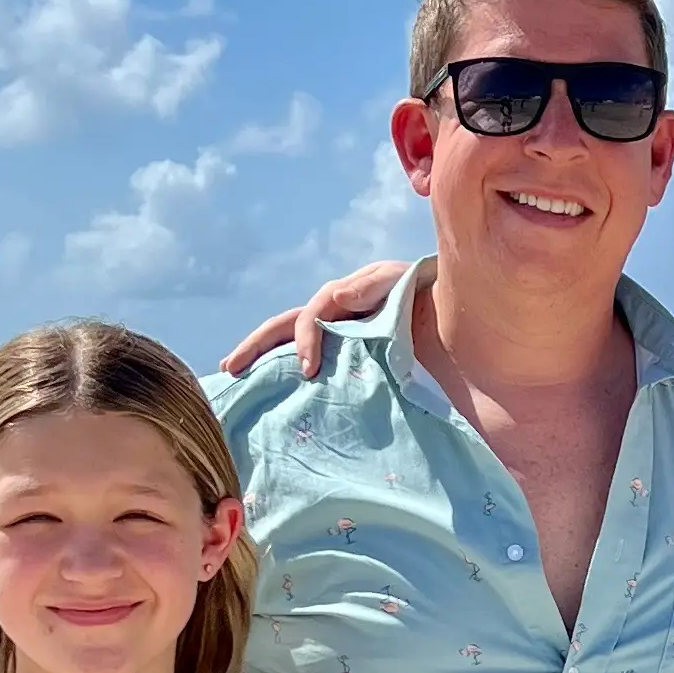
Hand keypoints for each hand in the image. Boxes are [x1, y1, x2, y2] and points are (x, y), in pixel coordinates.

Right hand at [217, 260, 414, 378]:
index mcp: (338, 299)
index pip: (310, 319)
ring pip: (287, 344)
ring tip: (235, 377)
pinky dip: (285, 373)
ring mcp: (331, 334)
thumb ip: (372, 285)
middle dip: (255, 347)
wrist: (443, 308)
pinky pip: (309, 362)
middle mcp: (327, 315)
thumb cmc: (422, 290)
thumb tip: (335, 297)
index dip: (305, 342)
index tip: (308, 371)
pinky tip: (272, 393)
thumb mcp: (400, 279)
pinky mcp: (341, 353)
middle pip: (283, 328)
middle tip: (230, 369)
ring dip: (261, 359)